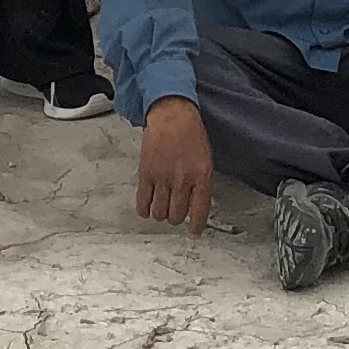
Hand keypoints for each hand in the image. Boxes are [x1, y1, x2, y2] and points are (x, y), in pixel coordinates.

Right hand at [135, 97, 213, 235]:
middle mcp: (182, 180)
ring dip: (161, 214)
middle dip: (176, 218)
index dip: (197, 226)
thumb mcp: (206, 159)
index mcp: (201, 176)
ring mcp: (163, 178)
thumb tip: (195, 206)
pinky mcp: (146, 174)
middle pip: (177, 215)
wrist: (172, 115)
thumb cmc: (191, 134)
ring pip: (159, 213)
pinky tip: (147, 208)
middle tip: (174, 212)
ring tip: (161, 208)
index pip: (200, 210)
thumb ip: (201, 183)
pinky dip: (144, 210)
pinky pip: (143, 202)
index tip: (194, 233)